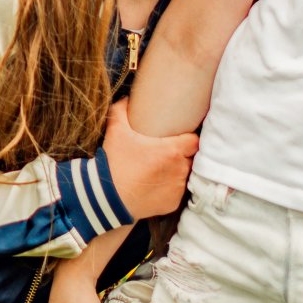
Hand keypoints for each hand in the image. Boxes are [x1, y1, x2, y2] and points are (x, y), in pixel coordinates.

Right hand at [101, 101, 198, 219]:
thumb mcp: (116, 132)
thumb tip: (127, 98)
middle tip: (167, 152)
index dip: (189, 138)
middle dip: (181, 155)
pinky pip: (177, 192)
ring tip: (161, 169)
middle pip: (190, 158)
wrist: (108, 198)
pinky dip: (169, 188)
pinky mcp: (173, 203)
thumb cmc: (115, 164)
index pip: (195, 141)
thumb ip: (121, 110)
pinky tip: (156, 185)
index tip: (181, 137)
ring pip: (184, 175)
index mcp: (172, 151)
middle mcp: (179, 170)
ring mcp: (177, 188)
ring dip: (176, 171)